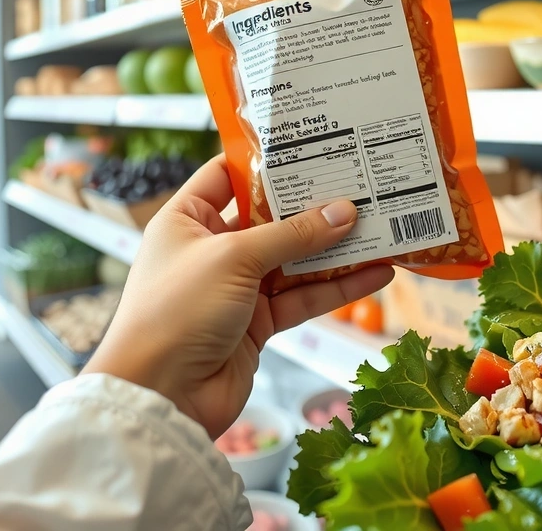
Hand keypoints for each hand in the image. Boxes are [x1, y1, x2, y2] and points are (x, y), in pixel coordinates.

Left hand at [83, 154, 393, 437]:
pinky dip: (338, 288)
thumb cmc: (177, 311)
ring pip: (294, 260)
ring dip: (334, 248)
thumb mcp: (233, 257)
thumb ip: (292, 234)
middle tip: (360, 184)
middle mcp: (211, 248)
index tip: (311, 146)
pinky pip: (303, 298)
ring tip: (381, 227)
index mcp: (187, 219)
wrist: (160, 396)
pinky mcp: (257, 323)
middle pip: (270, 218)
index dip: (265, 161)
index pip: (226, 175)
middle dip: (313, 205)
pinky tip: (376, 274)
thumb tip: (344, 211)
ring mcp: (236, 287)